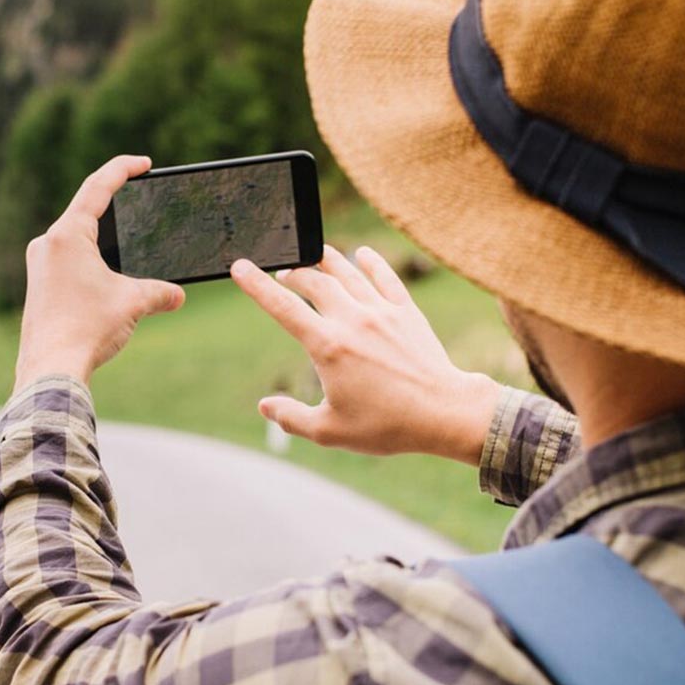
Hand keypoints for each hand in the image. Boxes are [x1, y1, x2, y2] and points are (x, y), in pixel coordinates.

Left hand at [13, 156, 184, 392]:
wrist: (50, 369)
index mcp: (67, 235)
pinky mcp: (39, 286)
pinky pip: (68, 260)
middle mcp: (47, 244)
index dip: (123, 170)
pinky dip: (91, 260)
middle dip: (114, 205)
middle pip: (85, 211)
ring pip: (76, 239)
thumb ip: (160, 292)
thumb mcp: (133, 303)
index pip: (97, 187)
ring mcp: (39, 266)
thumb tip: (178, 295)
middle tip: (138, 197)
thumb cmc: (86, 329)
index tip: (143, 163)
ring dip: (103, 238)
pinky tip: (106, 277)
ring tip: (127, 240)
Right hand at [231, 246, 500, 465]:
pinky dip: (371, 262)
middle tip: (282, 273)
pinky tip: (362, 253)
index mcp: (328, 346)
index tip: (240, 267)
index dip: (257, 286)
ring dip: (325, 260)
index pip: (283, 307)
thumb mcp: (331, 431)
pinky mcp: (407, 312)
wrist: (444, 412)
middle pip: (313, 282)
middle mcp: (352, 320)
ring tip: (311, 255)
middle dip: (292, 273)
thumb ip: (292, 417)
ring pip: (347, 272)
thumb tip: (265, 407)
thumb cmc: (387, 426)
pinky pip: (385, 277)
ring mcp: (382, 312)